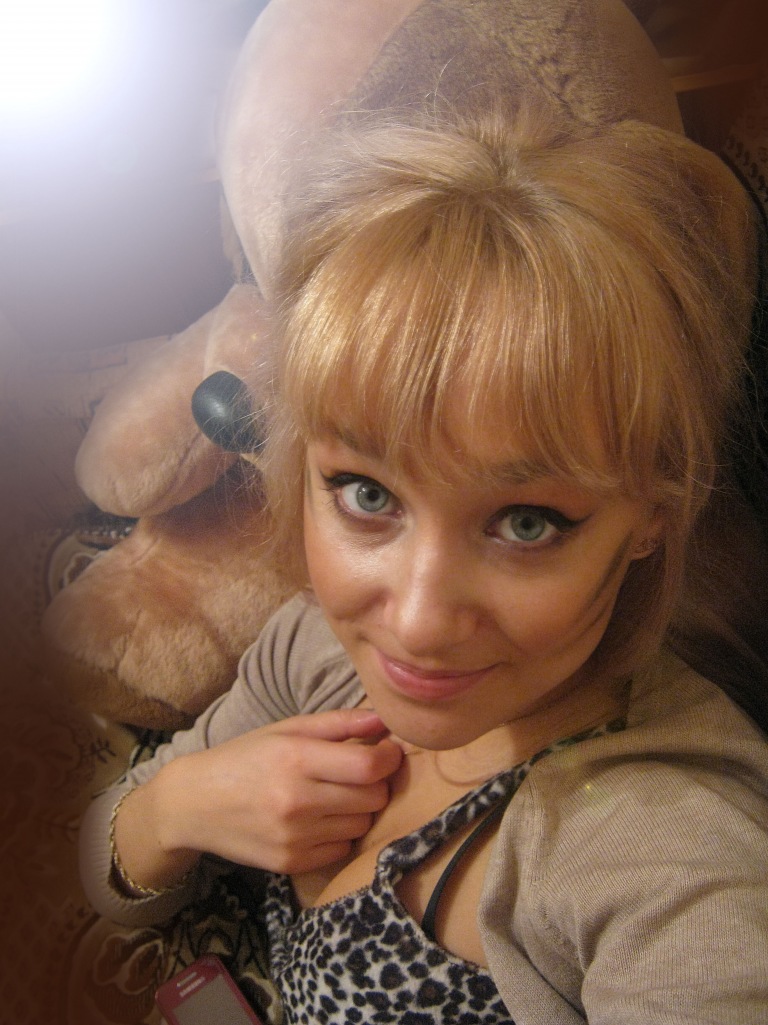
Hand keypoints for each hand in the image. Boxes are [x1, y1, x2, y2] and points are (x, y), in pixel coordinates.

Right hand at [147, 708, 402, 875]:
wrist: (194, 804)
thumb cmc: (245, 757)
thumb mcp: (287, 729)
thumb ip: (339, 723)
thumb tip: (385, 719)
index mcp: (296, 758)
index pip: (369, 766)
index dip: (389, 758)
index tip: (387, 751)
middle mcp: (297, 800)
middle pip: (374, 798)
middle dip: (376, 783)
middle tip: (360, 773)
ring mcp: (294, 837)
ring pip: (363, 825)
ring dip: (359, 810)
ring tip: (336, 795)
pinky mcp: (291, 863)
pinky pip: (342, 850)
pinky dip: (340, 834)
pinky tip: (320, 819)